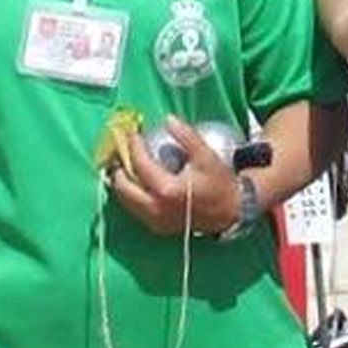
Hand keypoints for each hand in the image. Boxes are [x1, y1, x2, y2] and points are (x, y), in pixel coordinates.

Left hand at [106, 116, 240, 237]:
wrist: (231, 212)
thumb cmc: (219, 183)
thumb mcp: (205, 156)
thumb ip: (186, 136)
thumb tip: (168, 119)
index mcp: (166, 190)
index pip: (139, 164)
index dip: (133, 146)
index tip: (131, 134)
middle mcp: (156, 208)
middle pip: (123, 187)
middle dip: (117, 168)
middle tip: (118, 152)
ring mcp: (155, 220)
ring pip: (125, 201)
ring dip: (121, 183)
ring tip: (121, 166)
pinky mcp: (157, 227)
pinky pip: (134, 210)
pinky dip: (130, 195)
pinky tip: (133, 182)